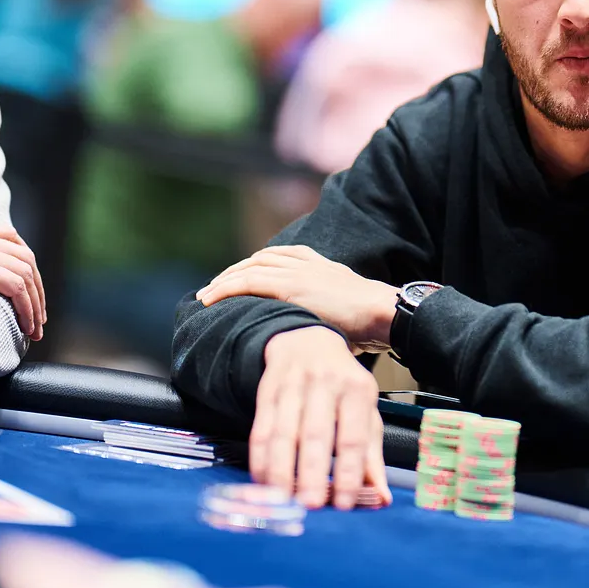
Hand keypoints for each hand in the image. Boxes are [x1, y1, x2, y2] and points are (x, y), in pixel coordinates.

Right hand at [0, 225, 45, 339]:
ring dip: (35, 303)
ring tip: (34, 329)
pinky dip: (26, 308)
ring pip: (26, 273)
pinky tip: (24, 326)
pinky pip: (17, 286)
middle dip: (37, 288)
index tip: (28, 289)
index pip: (9, 238)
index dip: (24, 262)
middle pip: (25, 257)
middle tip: (38, 317)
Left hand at [197, 246, 396, 347]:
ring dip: (223, 281)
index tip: (236, 281)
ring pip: (248, 269)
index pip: (274, 258)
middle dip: (232, 273)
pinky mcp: (290, 286)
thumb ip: (321, 308)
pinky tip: (211, 299)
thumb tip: (308, 329)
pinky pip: (248, 282)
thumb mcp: (341, 305)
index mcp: (315, 262)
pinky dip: (225, 288)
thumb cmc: (368, 319)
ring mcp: (296, 272)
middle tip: (212, 290)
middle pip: (257, 260)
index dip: (250, 268)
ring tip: (206, 297)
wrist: (382, 313)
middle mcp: (303, 262)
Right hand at [250, 326, 390, 510]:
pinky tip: (262, 481)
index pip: (354, 436)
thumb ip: (371, 455)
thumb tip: (381, 497)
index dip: (348, 471)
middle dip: (312, 472)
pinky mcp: (267, 390)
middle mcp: (325, 384)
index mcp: (357, 390)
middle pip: (316, 433)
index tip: (343, 503)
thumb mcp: (365, 411)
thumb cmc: (343, 386)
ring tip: (282, 500)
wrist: (307, 342)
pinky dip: (260, 458)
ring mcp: (293, 385)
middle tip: (309, 505)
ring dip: (281, 470)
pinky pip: (261, 428)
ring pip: (284, 432)